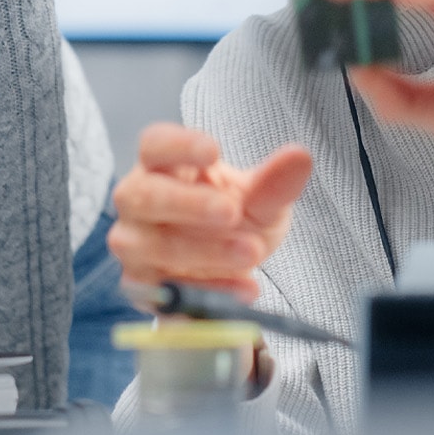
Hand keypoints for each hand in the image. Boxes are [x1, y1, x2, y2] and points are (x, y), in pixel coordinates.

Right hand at [108, 123, 312, 301]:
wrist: (227, 268)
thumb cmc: (233, 219)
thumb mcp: (261, 201)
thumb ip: (274, 182)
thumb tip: (299, 156)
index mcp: (162, 165)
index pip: (154, 144)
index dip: (178, 146)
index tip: (213, 152)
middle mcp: (137, 200)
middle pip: (142, 194)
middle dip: (187, 203)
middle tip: (231, 211)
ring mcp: (134, 243)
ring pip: (150, 245)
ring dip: (202, 250)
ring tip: (249, 251)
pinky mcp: (142, 284)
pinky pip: (167, 289)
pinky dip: (208, 290)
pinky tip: (244, 287)